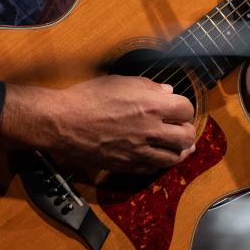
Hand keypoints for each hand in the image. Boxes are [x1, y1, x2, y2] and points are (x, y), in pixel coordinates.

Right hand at [0, 75, 196, 174]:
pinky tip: (157, 155)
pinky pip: (154, 168)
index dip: (184, 108)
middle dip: (186, 130)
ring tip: (179, 146)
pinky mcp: (128, 166)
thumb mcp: (119, 81)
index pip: (186, 109)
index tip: (177, 107)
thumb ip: (148, 86)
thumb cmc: (88, 97)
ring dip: (179, 150)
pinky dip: (160, 162)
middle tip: (180, 127)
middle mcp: (151, 130)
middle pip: (186, 136)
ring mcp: (141, 151)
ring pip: (175, 157)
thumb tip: (167, 92)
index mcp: (151, 105)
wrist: (63, 122)